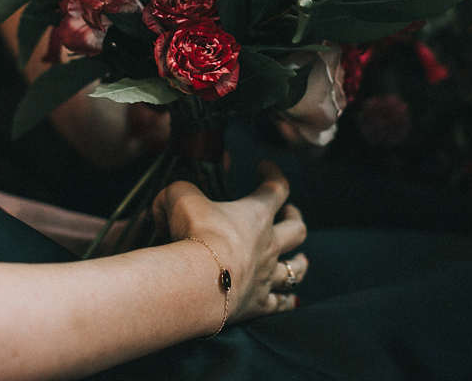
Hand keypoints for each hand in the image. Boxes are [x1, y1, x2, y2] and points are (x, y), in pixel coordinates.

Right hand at [151, 162, 307, 322]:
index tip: (263, 167)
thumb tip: (170, 201)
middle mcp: (268, 244)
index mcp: (256, 215)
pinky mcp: (257, 303)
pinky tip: (291, 301)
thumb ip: (180, 191)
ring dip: (300, 262)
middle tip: (289, 213)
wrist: (198, 282)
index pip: (276, 187)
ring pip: (297, 269)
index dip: (273, 174)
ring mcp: (266, 275)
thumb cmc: (194, 234)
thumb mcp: (179, 197)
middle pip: (297, 229)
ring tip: (301, 259)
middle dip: (294, 218)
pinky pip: (280, 303)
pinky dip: (286, 301)